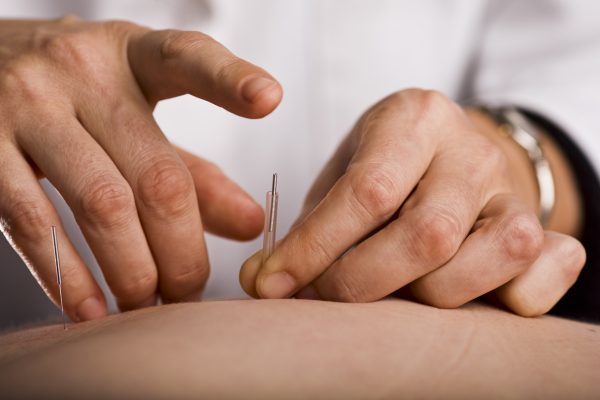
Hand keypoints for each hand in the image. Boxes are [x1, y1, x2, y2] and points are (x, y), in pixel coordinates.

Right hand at [0, 16, 281, 319]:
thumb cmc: (74, 98)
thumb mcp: (136, 115)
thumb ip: (194, 171)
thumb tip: (252, 224)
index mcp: (130, 54)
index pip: (186, 57)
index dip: (230, 79)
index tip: (269, 99)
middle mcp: (79, 71)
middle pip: (157, 175)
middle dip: (183, 251)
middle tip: (191, 291)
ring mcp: (26, 106)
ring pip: (103, 205)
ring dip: (134, 270)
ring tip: (150, 306)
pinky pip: (33, 222)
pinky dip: (69, 275)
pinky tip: (92, 309)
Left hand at [240, 89, 584, 315]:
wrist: (448, 152)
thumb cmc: (384, 168)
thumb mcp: (342, 177)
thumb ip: (310, 227)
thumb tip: (261, 284)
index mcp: (415, 119)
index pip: (366, 191)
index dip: (314, 248)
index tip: (271, 285)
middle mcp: (471, 152)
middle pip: (426, 235)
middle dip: (362, 283)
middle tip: (323, 294)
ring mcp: (512, 192)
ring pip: (487, 260)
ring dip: (426, 296)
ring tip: (391, 291)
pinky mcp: (541, 229)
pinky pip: (547, 273)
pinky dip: (512, 299)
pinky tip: (469, 296)